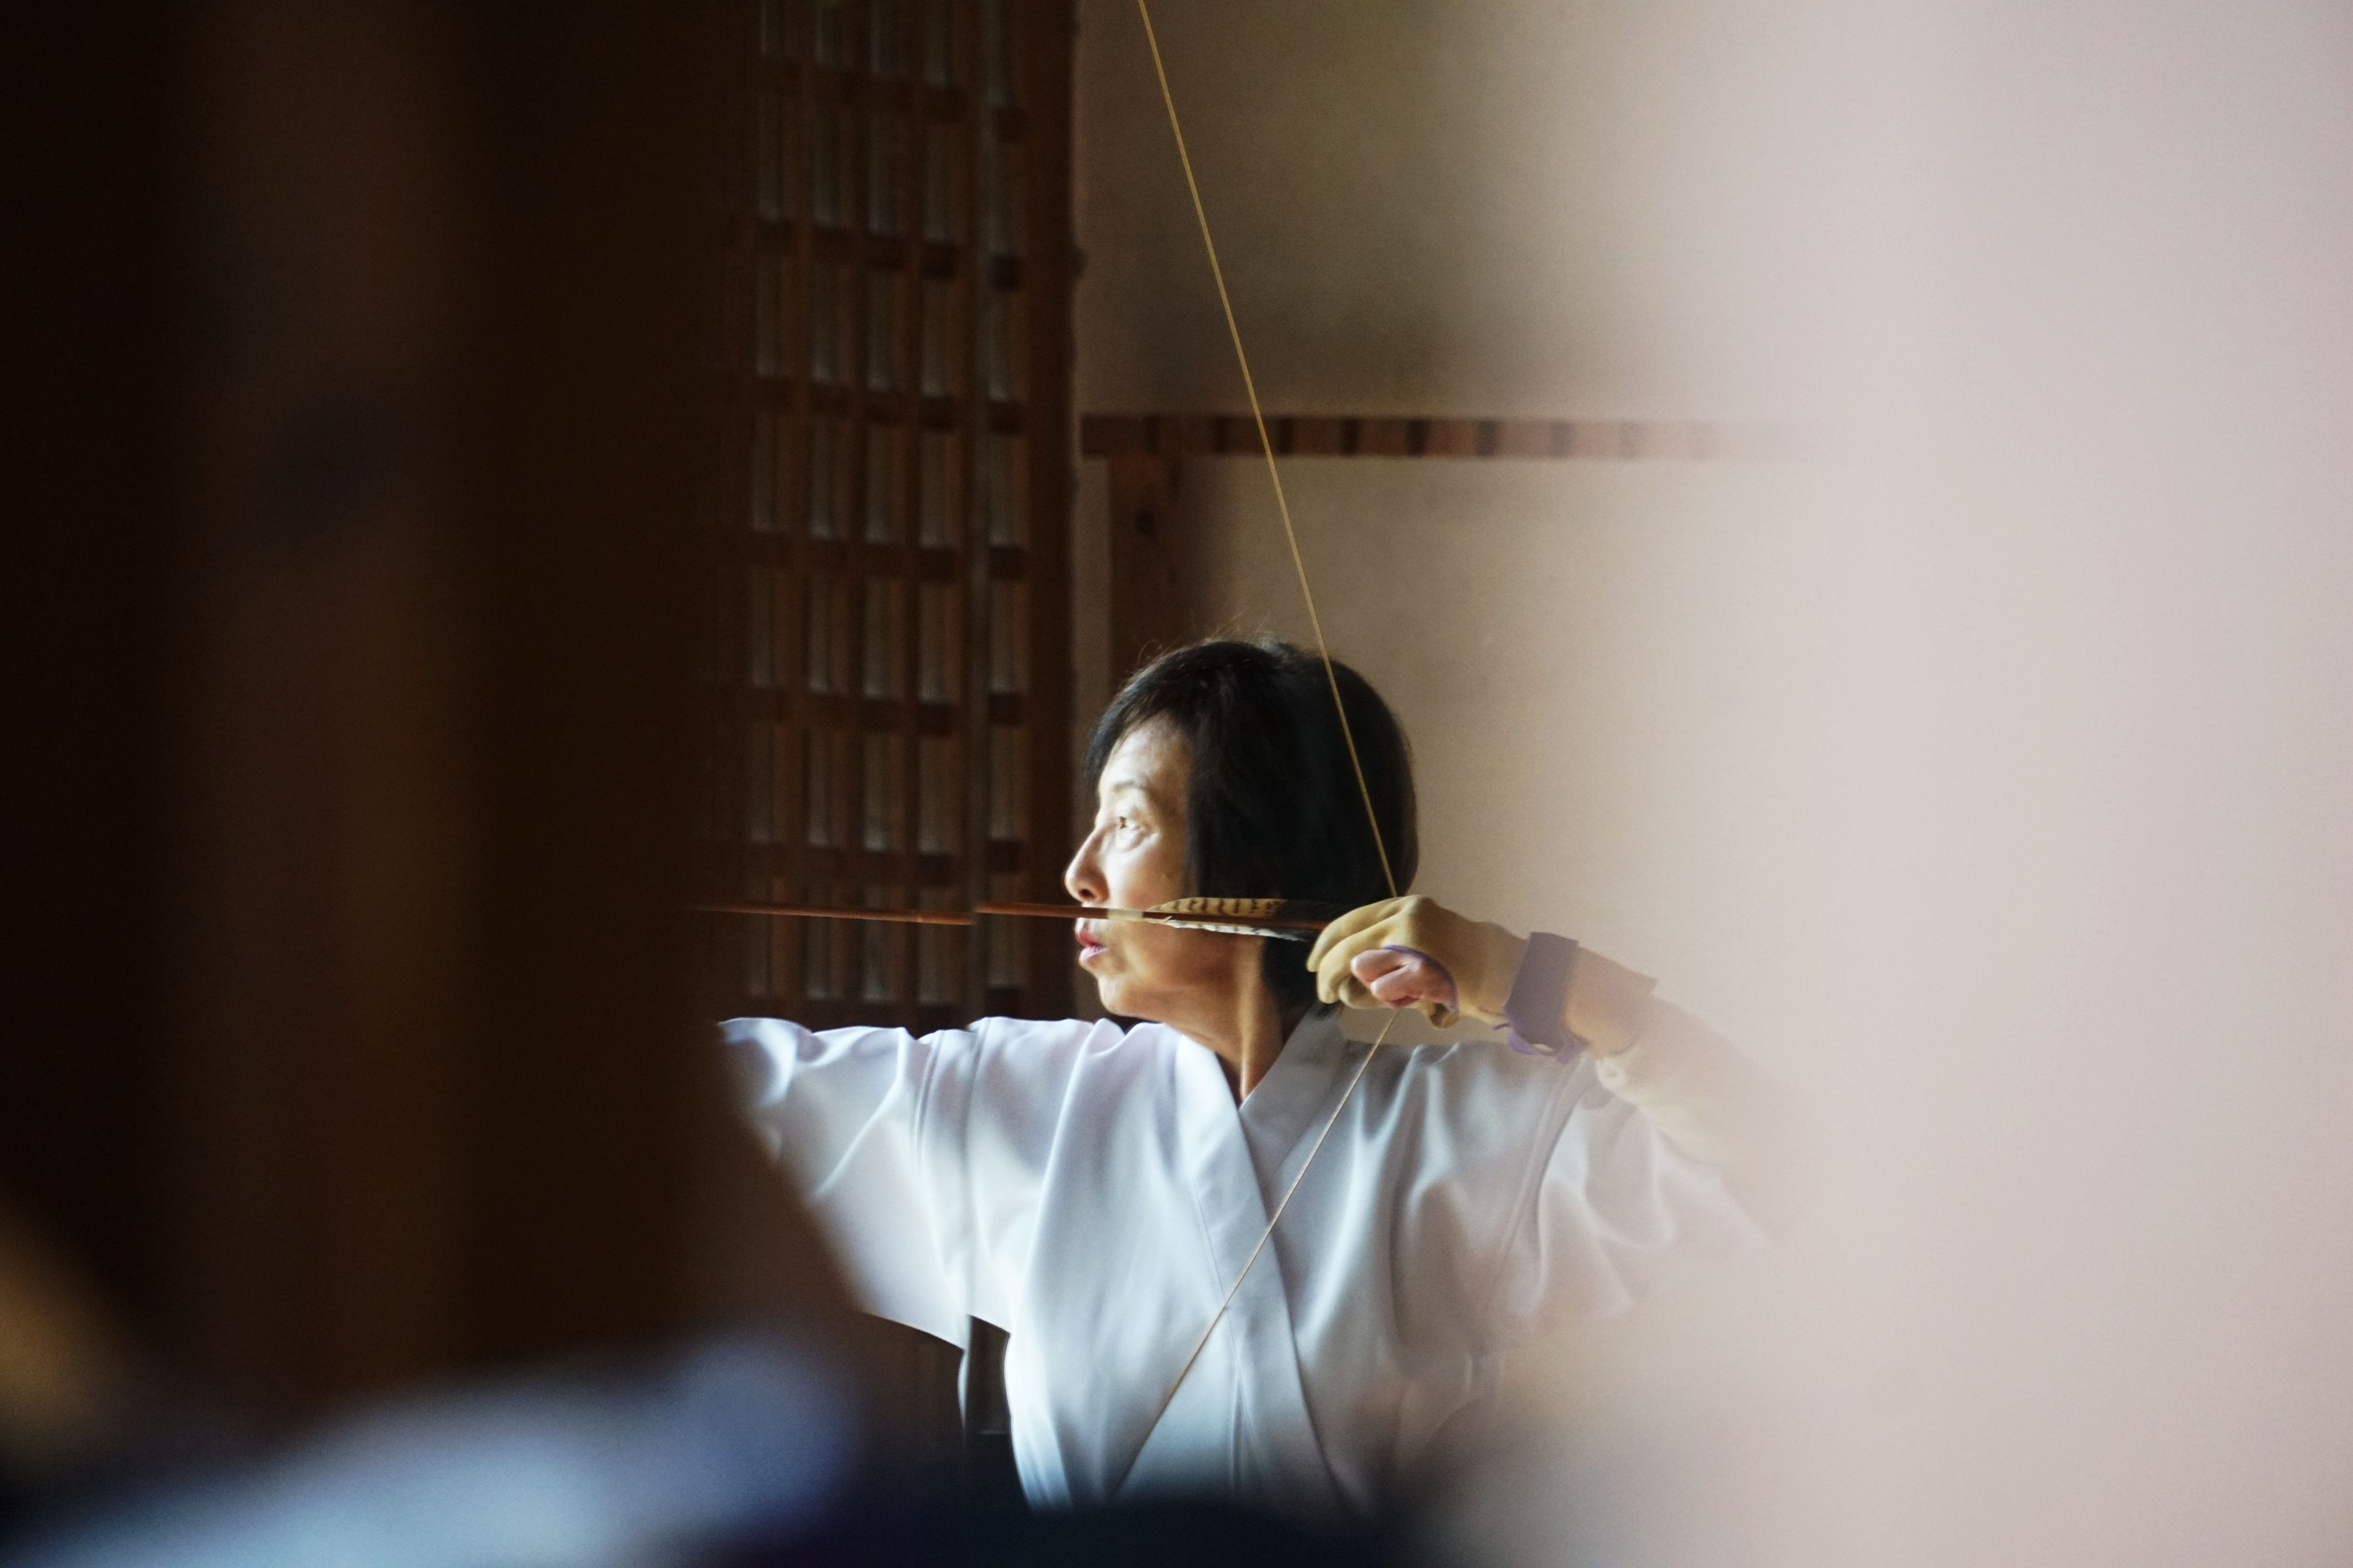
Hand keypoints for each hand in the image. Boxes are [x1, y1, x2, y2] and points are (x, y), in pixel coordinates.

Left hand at [1307, 895, 1526, 1026]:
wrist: (1507, 968)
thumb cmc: (1462, 959)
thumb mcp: (1421, 938)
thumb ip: (1386, 947)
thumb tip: (1344, 969)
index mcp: (1404, 907)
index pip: (1348, 922)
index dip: (1324, 946)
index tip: (1313, 964)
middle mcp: (1406, 918)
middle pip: (1346, 948)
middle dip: (1328, 974)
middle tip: (1324, 993)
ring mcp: (1414, 943)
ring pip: (1364, 972)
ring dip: (1372, 990)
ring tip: (1398, 994)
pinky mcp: (1423, 970)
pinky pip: (1387, 991)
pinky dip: (1395, 998)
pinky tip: (1417, 997)